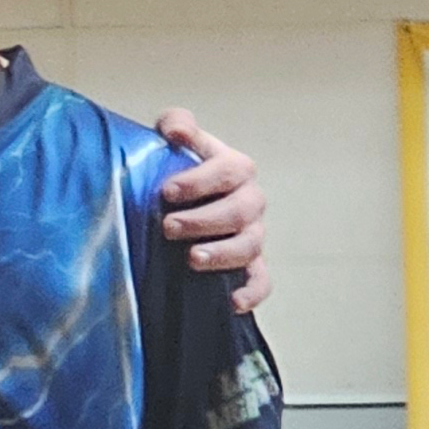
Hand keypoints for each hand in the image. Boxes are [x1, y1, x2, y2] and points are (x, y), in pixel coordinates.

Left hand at [154, 110, 269, 313]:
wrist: (179, 204)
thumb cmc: (179, 170)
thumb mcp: (175, 143)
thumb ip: (177, 125)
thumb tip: (174, 129)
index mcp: (234, 169)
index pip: (226, 171)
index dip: (199, 181)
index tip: (167, 191)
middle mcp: (248, 201)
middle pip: (238, 211)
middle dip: (203, 220)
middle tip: (168, 226)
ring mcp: (252, 234)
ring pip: (250, 246)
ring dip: (223, 254)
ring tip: (192, 259)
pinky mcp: (249, 266)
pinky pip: (261, 280)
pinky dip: (252, 292)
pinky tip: (232, 303)